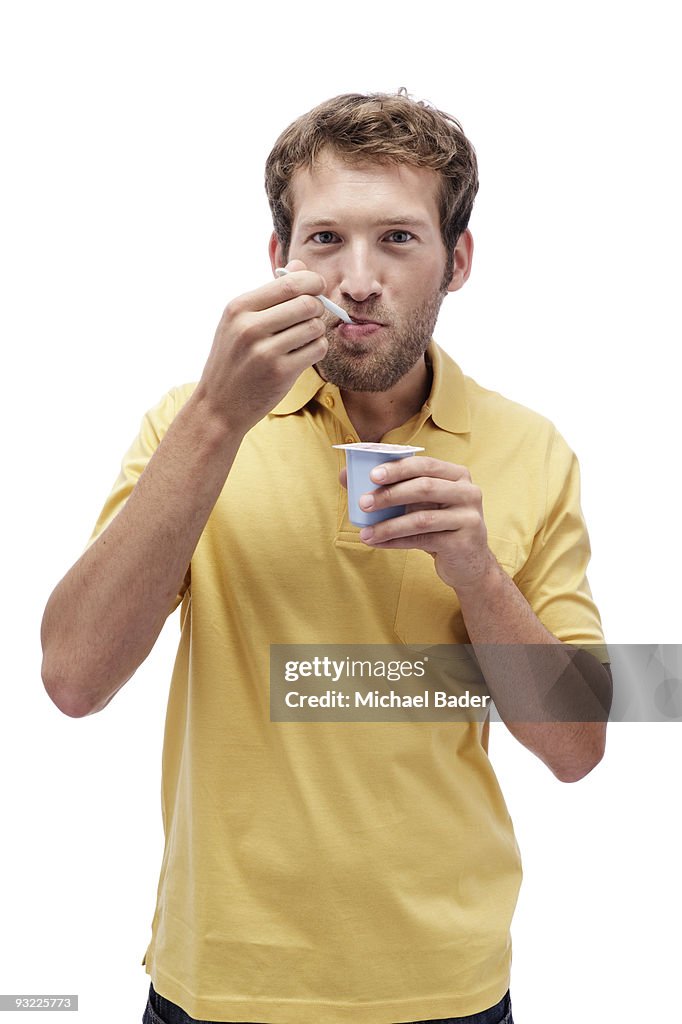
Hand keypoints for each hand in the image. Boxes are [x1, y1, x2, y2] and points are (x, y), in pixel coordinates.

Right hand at [196, 259, 328, 435]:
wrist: (219, 405)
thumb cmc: (233, 360)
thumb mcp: (239, 322)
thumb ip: (271, 294)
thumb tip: (302, 267)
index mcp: (239, 307)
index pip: (290, 282)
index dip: (312, 283)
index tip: (316, 290)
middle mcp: (249, 326)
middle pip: (308, 303)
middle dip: (317, 308)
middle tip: (308, 319)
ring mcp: (265, 351)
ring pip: (315, 326)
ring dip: (316, 332)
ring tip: (301, 339)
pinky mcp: (280, 372)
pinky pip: (317, 349)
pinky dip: (315, 350)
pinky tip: (301, 354)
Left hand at [339, 457, 497, 591]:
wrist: (469, 563)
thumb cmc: (439, 526)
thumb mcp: (419, 504)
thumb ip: (390, 488)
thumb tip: (345, 476)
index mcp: (457, 475)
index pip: (425, 465)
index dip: (398, 468)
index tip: (371, 475)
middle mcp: (468, 492)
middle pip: (424, 488)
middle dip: (390, 495)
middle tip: (362, 503)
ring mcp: (469, 518)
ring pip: (422, 519)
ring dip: (389, 525)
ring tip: (365, 532)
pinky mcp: (463, 543)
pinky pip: (423, 541)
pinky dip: (396, 542)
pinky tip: (377, 543)